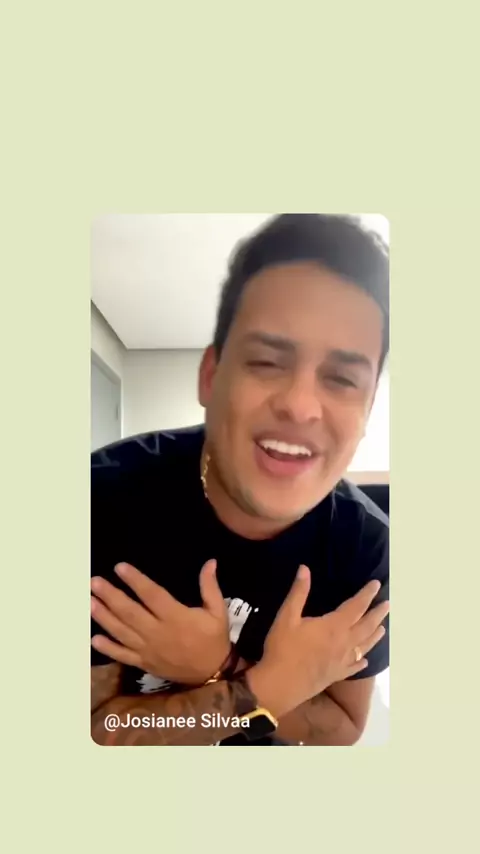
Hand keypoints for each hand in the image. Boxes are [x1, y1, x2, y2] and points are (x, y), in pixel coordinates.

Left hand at [91, 560, 229, 684]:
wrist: (212, 673)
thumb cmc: (213, 639)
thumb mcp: (218, 611)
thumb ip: (210, 586)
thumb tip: (210, 561)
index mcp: (176, 617)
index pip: (152, 595)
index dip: (135, 581)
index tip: (119, 567)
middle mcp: (159, 633)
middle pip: (130, 613)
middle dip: (111, 597)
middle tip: (95, 583)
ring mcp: (149, 650)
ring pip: (122, 632)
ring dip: (105, 617)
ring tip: (90, 602)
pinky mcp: (144, 663)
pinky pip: (123, 656)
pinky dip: (108, 648)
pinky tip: (94, 639)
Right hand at [247, 566, 388, 718]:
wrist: (280, 685)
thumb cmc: (283, 648)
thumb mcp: (287, 617)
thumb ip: (298, 592)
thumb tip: (305, 568)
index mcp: (334, 626)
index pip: (356, 607)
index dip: (367, 595)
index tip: (376, 584)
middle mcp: (344, 643)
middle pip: (366, 626)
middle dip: (377, 614)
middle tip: (387, 604)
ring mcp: (342, 661)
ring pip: (364, 646)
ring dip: (375, 635)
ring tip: (383, 628)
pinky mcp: (336, 675)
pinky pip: (354, 667)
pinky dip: (361, 661)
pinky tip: (365, 661)